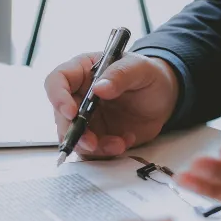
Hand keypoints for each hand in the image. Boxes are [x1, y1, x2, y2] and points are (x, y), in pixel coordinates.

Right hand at [44, 51, 179, 157]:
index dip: (58, 97)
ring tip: (118, 144)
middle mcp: (78, 96)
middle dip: (74, 133)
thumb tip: (99, 88)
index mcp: (82, 71)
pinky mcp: (97, 136)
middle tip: (92, 143)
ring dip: (93, 147)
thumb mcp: (140, 68)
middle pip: (61, 116)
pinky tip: (125, 142)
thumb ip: (120, 75)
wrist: (164, 98)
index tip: (71, 112)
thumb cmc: (148, 75)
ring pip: (75, 138)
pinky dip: (107, 152)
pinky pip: (93, 151)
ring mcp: (87, 119)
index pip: (57, 80)